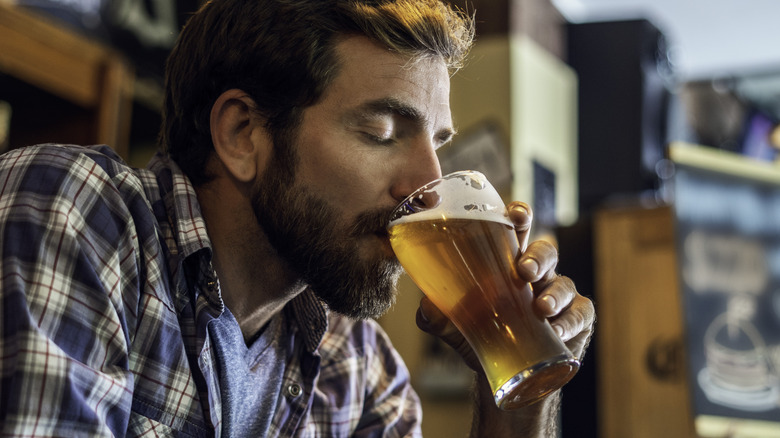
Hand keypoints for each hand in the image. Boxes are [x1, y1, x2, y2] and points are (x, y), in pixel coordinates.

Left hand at [415, 201, 594, 369]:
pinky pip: (580, 314)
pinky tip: (557, 331)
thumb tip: (427, 307)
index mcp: (506, 262)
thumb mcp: (453, 325)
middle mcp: (536, 274)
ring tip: (541, 307)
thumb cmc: (481, 334)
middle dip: (538, 255)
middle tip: (524, 269)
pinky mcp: (576, 320)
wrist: (501, 373)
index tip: (516, 215)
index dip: (520, 217)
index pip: (516, 231)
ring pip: (564, 284)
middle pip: (545, 251)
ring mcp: (558, 296)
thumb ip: (436, 316)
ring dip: (555, 293)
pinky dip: (570, 321)